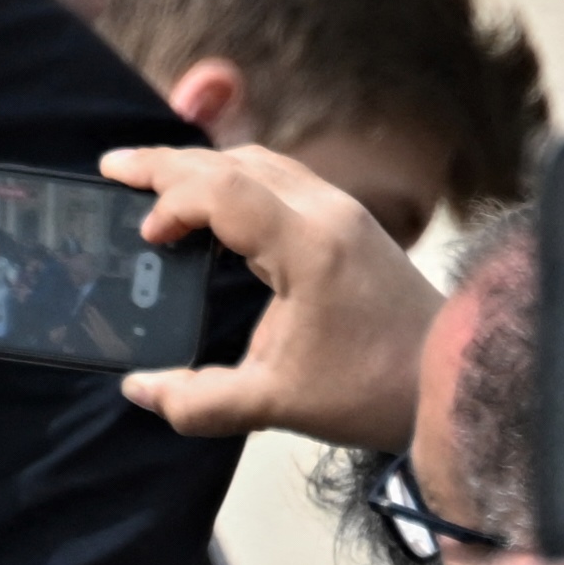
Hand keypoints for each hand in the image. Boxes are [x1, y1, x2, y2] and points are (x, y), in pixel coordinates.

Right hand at [106, 143, 437, 450]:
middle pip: (236, 161)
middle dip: (168, 162)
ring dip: (203, 166)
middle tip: (113, 167)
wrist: (450, 379)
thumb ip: (201, 401)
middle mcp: (328, 213)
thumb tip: (140, 390)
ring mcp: (343, 213)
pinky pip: (281, 179)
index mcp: (310, 246)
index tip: (147, 237)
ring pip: (260, 162)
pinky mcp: (349, 225)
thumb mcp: (277, 403)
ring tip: (153, 178)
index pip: (224, 192)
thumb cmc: (375, 389)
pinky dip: (235, 180)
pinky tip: (212, 201)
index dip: (173, 203)